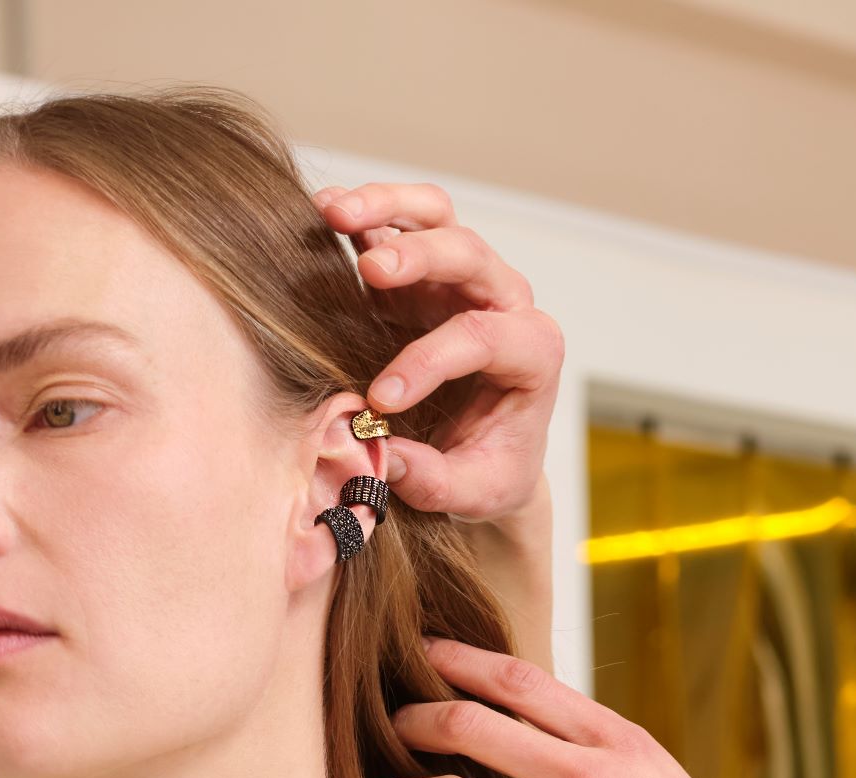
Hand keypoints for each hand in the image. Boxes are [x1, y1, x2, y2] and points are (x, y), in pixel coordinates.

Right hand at [312, 181, 562, 522]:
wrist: (487, 456)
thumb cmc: (491, 470)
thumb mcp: (476, 492)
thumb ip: (438, 482)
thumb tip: (387, 459)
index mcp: (533, 353)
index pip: (483, 337)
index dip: (428, 361)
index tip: (380, 398)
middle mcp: (506, 303)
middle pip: (468, 253)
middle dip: (419, 255)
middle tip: (371, 270)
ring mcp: (463, 279)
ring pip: (435, 216)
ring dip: (385, 207)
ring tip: (332, 214)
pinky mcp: (423, 271)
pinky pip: (399, 222)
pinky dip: (363, 215)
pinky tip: (322, 215)